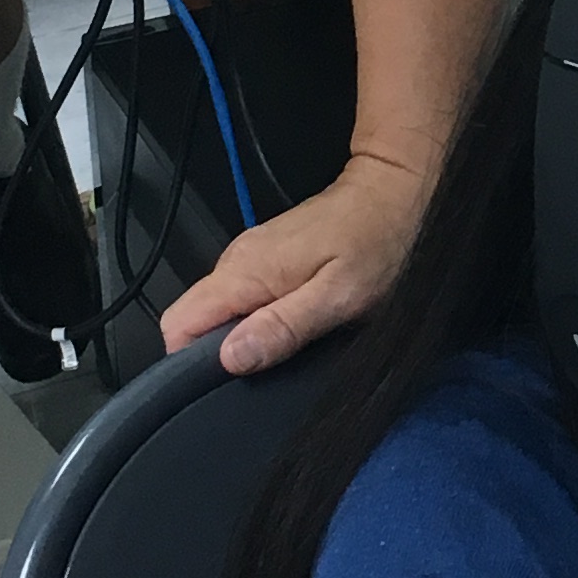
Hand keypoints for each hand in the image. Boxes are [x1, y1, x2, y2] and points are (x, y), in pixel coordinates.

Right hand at [158, 146, 427, 368]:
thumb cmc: (379, 241)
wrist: (398, 190)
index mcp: (244, 271)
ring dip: (244, 338)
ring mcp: (253, 257)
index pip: (178, 323)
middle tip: (265, 374)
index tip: (220, 387)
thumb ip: (282, 326)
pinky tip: (294, 329)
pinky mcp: (271, 257)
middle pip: (195, 321)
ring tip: (285, 353)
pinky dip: (260, 321)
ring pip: (220, 313)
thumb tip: (229, 358)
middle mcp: (238, 261)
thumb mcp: (338, 296)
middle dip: (217, 356)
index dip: (188, 362)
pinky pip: (245, 299)